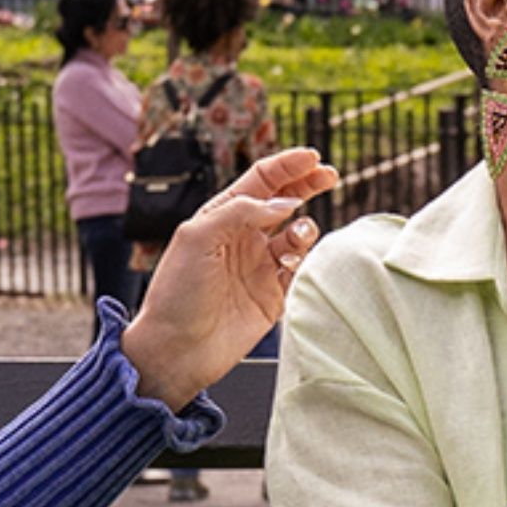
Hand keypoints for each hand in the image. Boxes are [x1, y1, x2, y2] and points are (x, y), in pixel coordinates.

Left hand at [122, 148, 336, 405]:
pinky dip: (304, 261)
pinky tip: (291, 264)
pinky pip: (301, 270)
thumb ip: (240, 211)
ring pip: (297, 235)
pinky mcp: (274, 296)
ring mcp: (260, 267)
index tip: (312, 158)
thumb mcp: (197, 237)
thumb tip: (285, 203)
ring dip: (304, 228)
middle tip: (330, 175)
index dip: (287, 166)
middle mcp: (243, 238)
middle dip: (308, 185)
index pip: (260, 182)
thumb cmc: (176, 293)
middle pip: (285, 201)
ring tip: (297, 236)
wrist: (177, 349)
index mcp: (221, 217)